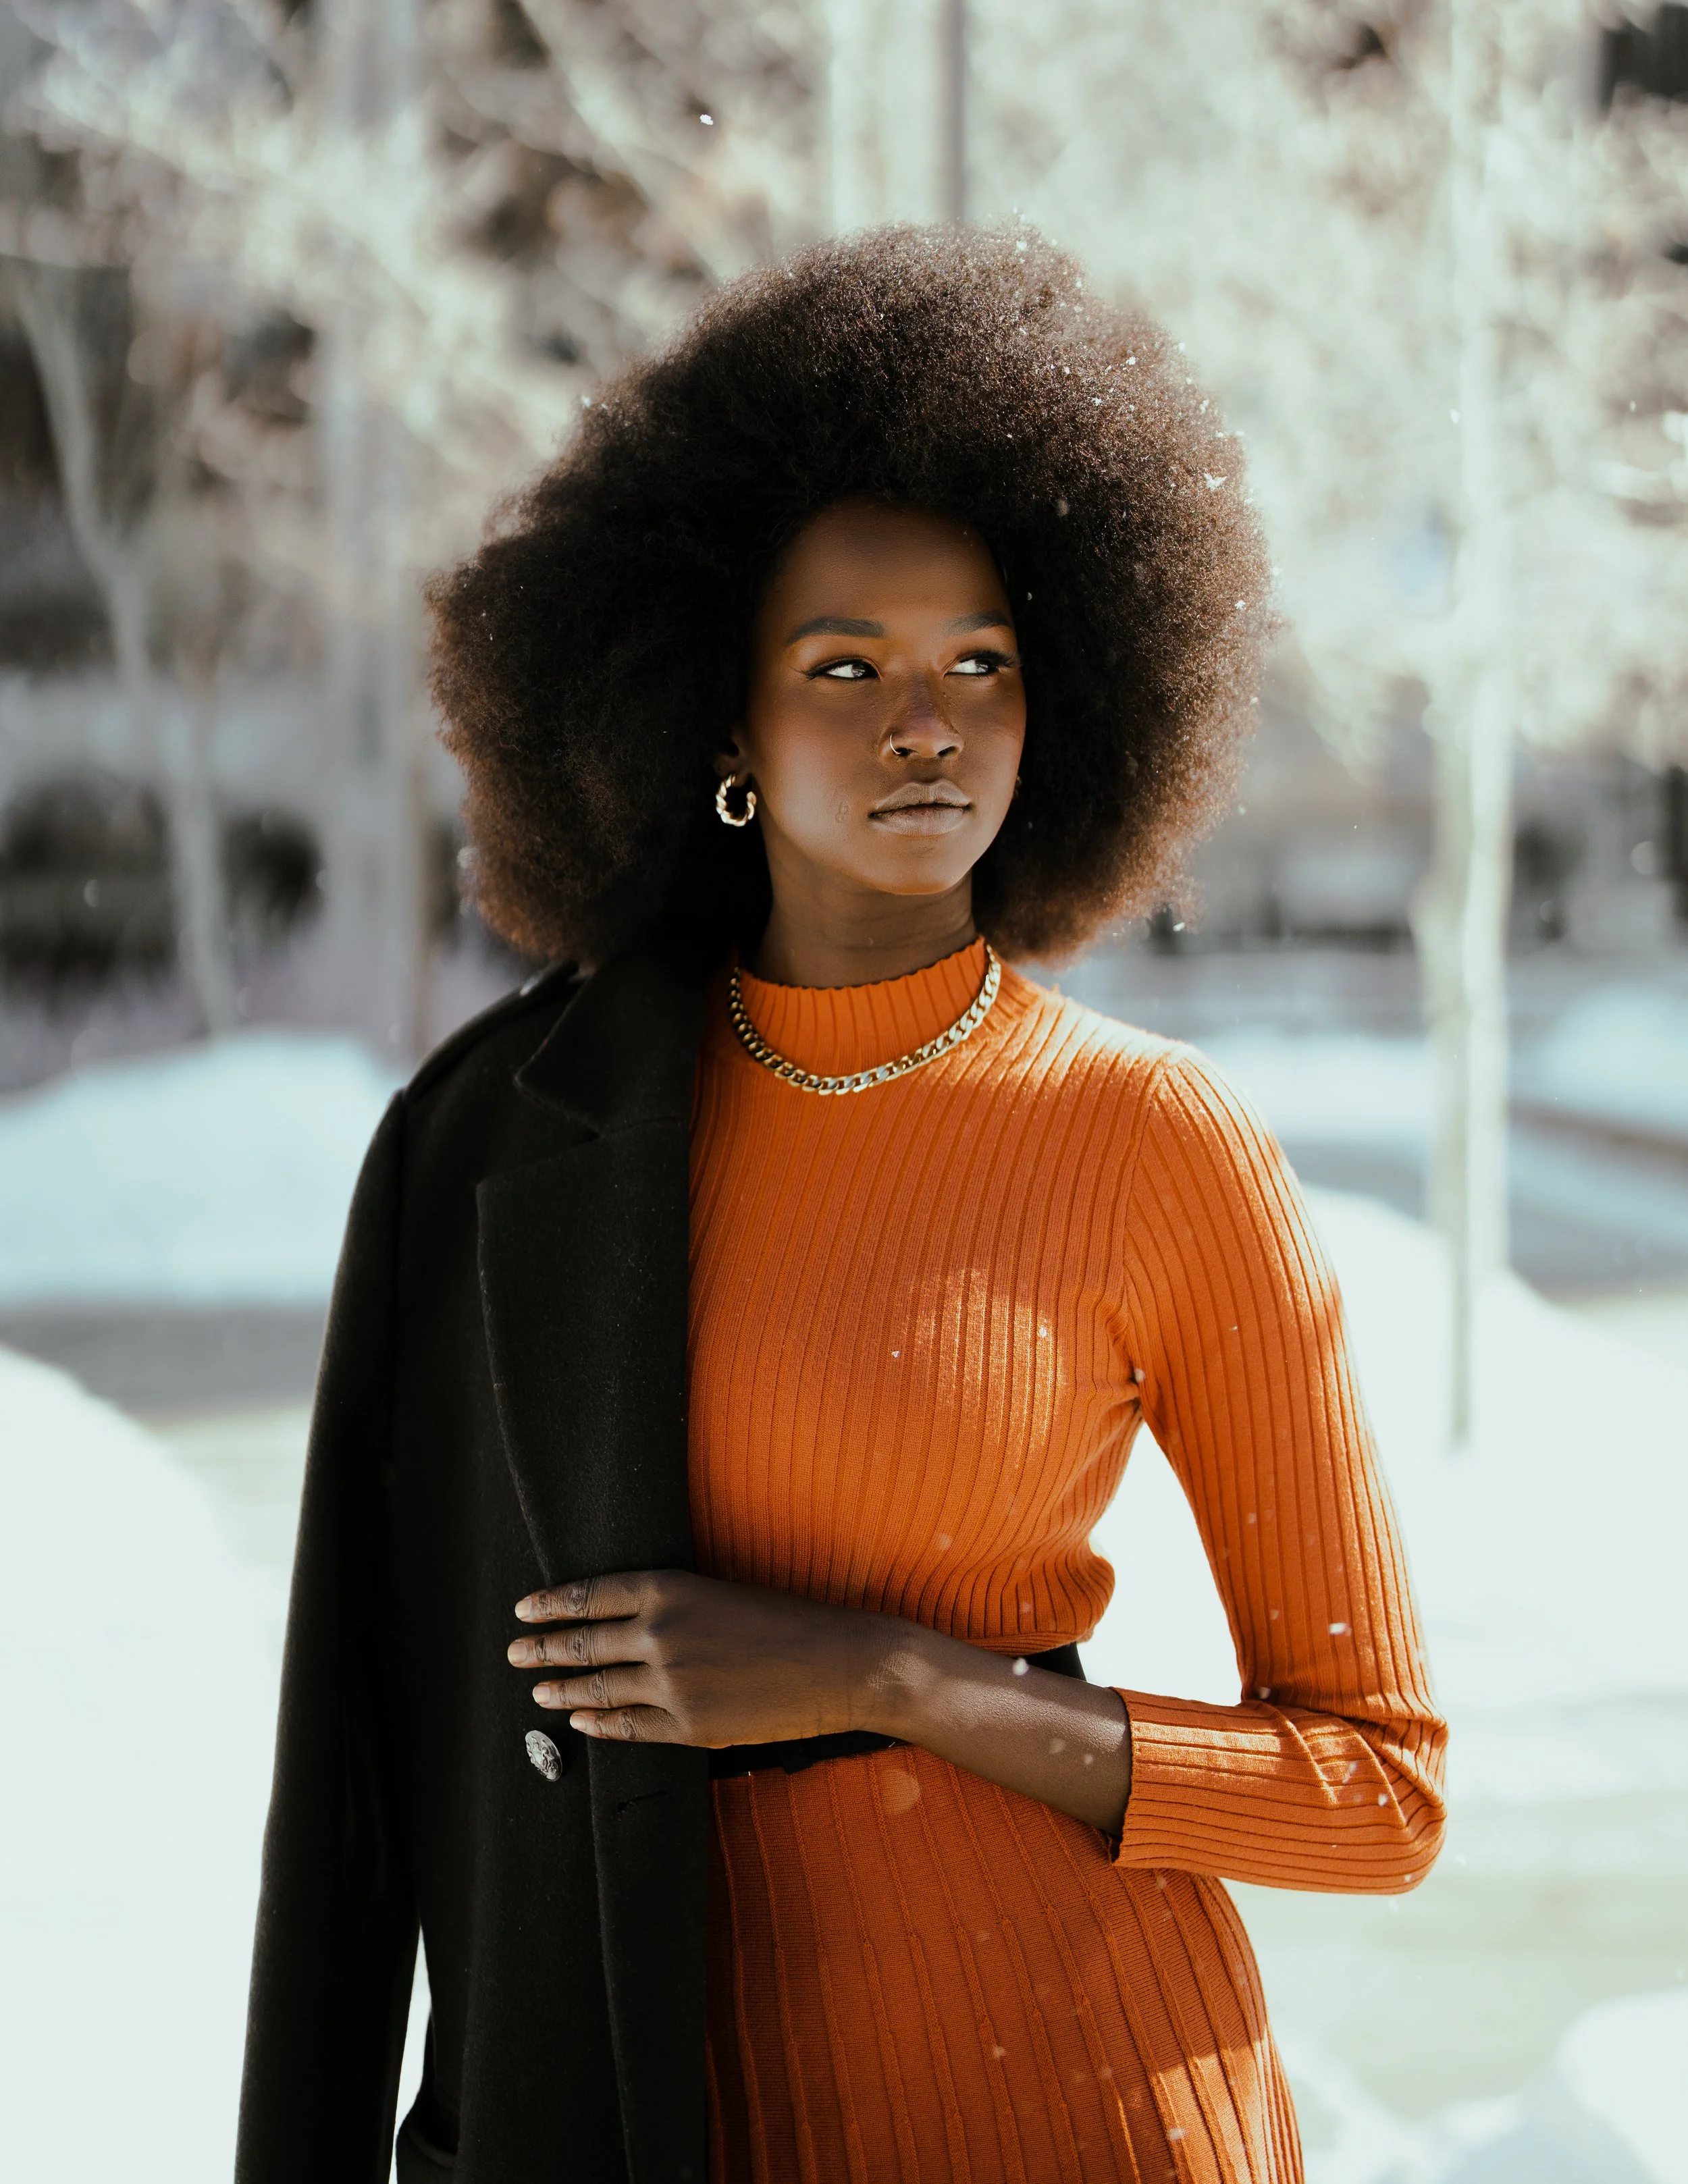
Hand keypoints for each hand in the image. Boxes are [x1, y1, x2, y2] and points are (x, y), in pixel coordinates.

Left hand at [507, 1567, 1133, 1835]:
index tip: (523, 1608)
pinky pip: (630, 1727)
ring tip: (536, 1690)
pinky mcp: (690, 1725)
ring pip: (598, 1688)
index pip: (592, 1596)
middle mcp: (663, 1633)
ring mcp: (673, 1683)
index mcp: (671, 1589)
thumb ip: (671, 1607)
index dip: (552, 1604)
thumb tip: (623, 1622)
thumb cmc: (786, 1620)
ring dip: (561, 1689)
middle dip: (542, 1648)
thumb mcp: (722, 1595)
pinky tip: (580, 1720)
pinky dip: (599, 1723)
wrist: (839, 1663)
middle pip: (583, 1643)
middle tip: (514, 1652)